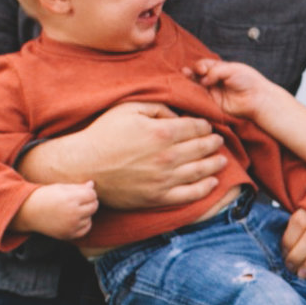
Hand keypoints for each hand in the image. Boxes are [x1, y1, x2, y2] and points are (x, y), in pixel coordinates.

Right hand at [13, 181, 97, 241]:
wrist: (29, 212)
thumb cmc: (45, 196)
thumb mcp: (60, 188)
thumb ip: (78, 187)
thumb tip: (92, 185)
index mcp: (70, 198)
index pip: (92, 195)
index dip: (88, 192)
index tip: (81, 192)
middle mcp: (72, 213)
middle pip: (94, 206)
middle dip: (89, 202)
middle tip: (78, 200)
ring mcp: (71, 225)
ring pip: (90, 217)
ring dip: (85, 213)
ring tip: (72, 209)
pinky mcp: (69, 234)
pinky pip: (86, 229)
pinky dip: (83, 224)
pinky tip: (74, 218)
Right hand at [20, 102, 225, 210]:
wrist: (83, 166)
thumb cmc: (103, 134)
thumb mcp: (128, 108)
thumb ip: (157, 107)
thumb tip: (178, 115)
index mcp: (161, 133)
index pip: (195, 128)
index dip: (205, 126)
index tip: (208, 126)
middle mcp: (167, 157)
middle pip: (202, 148)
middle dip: (214, 143)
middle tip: (219, 140)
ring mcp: (164, 179)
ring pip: (201, 171)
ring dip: (215, 164)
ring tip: (222, 159)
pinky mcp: (158, 197)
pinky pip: (190, 194)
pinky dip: (205, 188)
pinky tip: (213, 182)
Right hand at [187, 57, 284, 119]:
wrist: (257, 99)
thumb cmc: (248, 81)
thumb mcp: (232, 69)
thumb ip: (215, 71)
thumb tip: (202, 80)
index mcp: (219, 69)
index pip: (203, 65)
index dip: (199, 66)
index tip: (202, 70)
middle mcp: (214, 80)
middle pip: (197, 75)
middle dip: (191, 73)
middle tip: (187, 73)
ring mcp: (213, 92)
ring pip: (196, 86)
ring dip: (190, 83)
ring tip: (186, 80)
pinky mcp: (213, 104)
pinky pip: (201, 99)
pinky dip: (194, 95)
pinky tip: (190, 91)